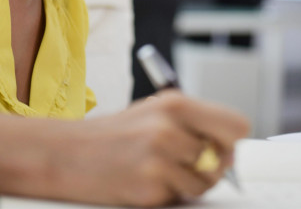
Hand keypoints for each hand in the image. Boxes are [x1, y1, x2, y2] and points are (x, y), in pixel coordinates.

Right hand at [32, 91, 249, 206]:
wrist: (64, 153)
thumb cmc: (113, 134)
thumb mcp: (155, 112)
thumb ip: (194, 124)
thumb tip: (231, 149)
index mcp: (176, 103)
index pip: (237, 125)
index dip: (232, 141)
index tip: (221, 147)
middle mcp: (170, 128)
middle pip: (225, 158)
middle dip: (212, 165)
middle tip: (188, 163)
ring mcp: (159, 159)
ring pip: (204, 182)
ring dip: (188, 183)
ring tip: (160, 171)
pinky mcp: (148, 188)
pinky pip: (179, 198)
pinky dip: (167, 195)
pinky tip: (144, 181)